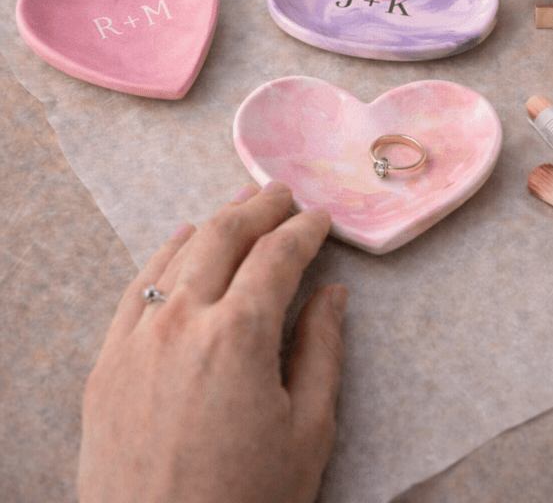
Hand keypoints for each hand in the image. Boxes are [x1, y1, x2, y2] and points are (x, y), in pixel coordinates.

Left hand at [78, 182, 346, 502]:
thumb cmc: (246, 502)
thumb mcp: (307, 433)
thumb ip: (322, 351)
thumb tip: (331, 294)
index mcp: (238, 335)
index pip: (276, 257)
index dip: (303, 231)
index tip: (320, 218)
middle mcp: (182, 320)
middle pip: (225, 238)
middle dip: (259, 208)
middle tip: (283, 194)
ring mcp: (136, 338)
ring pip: (178, 253)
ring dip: (215, 221)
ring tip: (241, 203)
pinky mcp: (106, 363)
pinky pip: (136, 287)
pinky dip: (164, 254)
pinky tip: (181, 241)